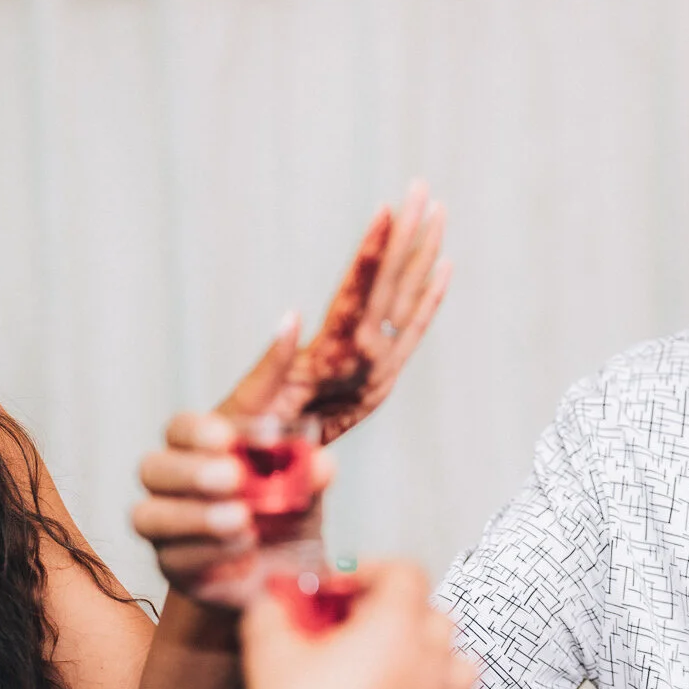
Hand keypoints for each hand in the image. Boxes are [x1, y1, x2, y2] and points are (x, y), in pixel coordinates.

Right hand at [133, 410, 335, 597]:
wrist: (284, 575)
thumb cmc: (282, 517)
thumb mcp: (303, 491)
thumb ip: (307, 474)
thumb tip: (319, 462)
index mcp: (195, 450)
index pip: (182, 429)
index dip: (207, 430)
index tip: (252, 435)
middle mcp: (170, 486)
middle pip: (152, 468)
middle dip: (193, 470)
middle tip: (234, 475)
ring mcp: (165, 530)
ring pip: (148, 516)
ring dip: (197, 516)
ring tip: (242, 518)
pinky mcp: (173, 568)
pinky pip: (175, 559)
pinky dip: (211, 552)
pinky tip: (244, 547)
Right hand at [222, 181, 450, 441]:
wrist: (271, 500)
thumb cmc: (246, 455)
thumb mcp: (251, 413)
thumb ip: (271, 366)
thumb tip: (289, 316)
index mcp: (329, 370)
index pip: (357, 301)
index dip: (371, 256)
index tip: (387, 209)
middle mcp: (361, 371)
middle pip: (390, 295)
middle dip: (406, 240)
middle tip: (422, 188)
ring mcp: (376, 378)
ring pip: (406, 308)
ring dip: (422, 258)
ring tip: (437, 211)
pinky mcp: (380, 385)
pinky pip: (411, 334)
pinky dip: (427, 300)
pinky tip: (443, 267)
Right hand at [240, 560, 475, 688]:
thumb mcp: (270, 653)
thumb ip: (274, 609)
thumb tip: (276, 596)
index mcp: (397, 625)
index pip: (403, 573)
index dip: (371, 573)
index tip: (340, 594)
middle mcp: (436, 657)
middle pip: (428, 615)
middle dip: (394, 616)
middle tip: (354, 637)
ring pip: (455, 661)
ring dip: (428, 659)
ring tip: (391, 678)